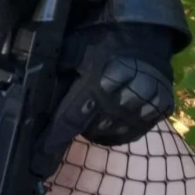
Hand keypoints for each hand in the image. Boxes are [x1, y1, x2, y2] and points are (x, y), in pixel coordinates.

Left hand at [33, 22, 177, 174]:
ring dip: (97, 127)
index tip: (38, 161)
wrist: (144, 33)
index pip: (69, 120)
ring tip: (95, 108)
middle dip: (78, 122)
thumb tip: (34, 100)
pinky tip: (113, 115)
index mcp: (97, 82)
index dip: (52, 142)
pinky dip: (118, 129)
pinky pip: (132, 133)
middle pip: (89, 128)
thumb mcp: (72, 51)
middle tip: (76, 107)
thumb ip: (57, 76)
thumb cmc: (102, 39)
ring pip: (110, 134)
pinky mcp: (159, 110)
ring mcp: (144, 107)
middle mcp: (122, 99)